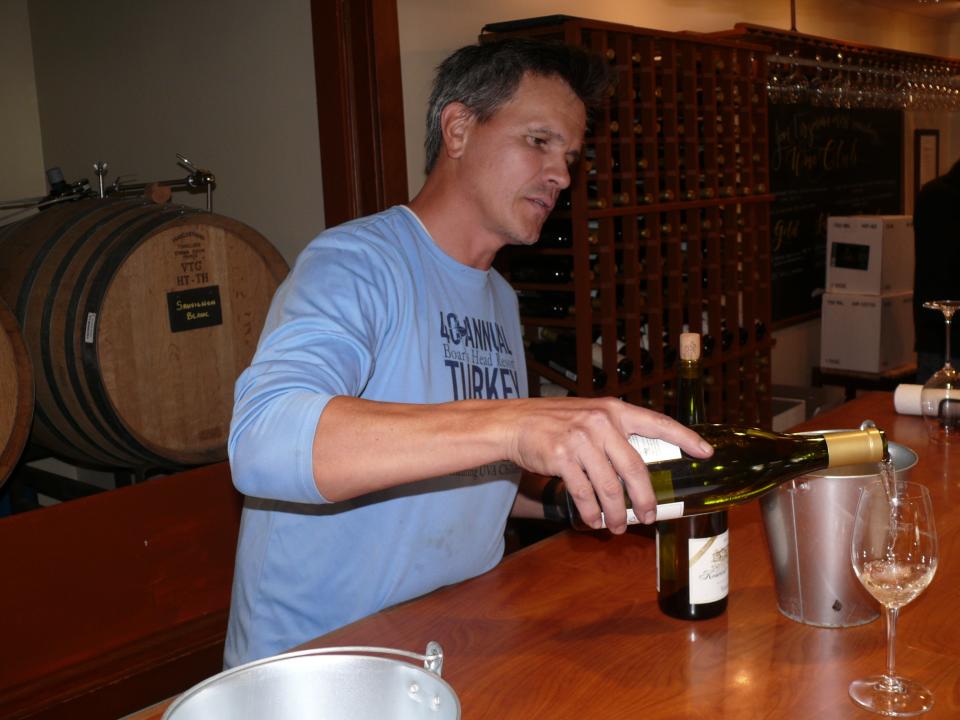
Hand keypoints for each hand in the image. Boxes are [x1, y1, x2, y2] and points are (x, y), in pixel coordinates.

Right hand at [503, 397, 712, 533]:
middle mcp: (602, 423)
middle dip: (645, 499)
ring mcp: (581, 440)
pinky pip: (584, 492)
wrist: (516, 423)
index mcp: (615, 411)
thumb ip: (615, 433)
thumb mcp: (590, 416)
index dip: (685, 438)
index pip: (658, 423)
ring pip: (610, 486)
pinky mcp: (562, 457)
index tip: (706, 453)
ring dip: (617, 512)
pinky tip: (594, 520)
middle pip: (635, 469)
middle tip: (650, 517)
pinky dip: (591, 511)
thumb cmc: (556, 423)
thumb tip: (640, 467)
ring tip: (620, 526)